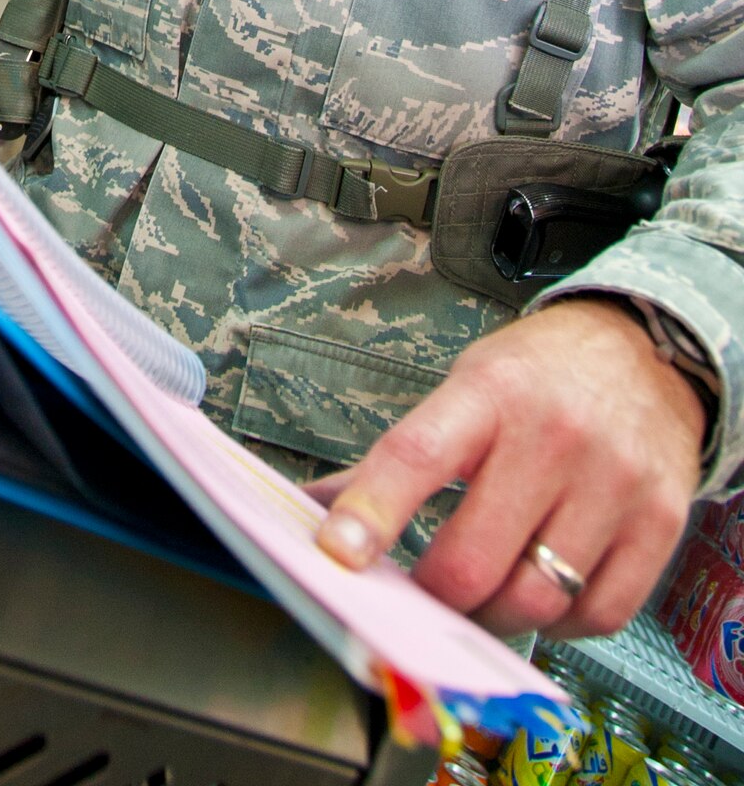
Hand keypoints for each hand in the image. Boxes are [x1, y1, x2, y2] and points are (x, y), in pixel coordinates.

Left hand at [312, 298, 705, 636]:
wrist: (644, 351)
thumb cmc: (539, 377)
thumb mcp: (463, 390)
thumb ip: (398, 458)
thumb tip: (316, 507)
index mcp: (491, 392)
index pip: (417, 456)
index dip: (371, 512)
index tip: (336, 554)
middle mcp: (554, 435)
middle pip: (472, 559)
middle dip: (432, 596)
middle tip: (422, 595)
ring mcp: (612, 482)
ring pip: (532, 600)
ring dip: (493, 617)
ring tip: (482, 596)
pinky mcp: (658, 524)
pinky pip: (596, 615)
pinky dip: (559, 623)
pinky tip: (544, 593)